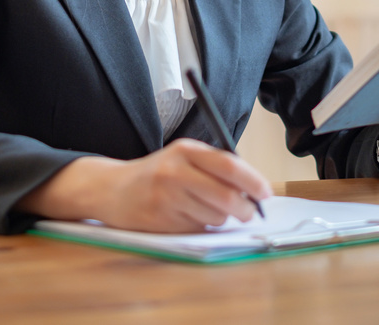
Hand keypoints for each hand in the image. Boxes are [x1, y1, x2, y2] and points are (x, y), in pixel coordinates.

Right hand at [18, 138, 271, 232]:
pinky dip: (202, 226)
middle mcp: (175, 172)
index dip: (253, 181)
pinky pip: (198, 229)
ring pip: (215, 216)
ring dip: (220, 218)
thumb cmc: (157, 173)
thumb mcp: (183, 158)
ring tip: (204, 208)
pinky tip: (187, 216)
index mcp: (186, 150)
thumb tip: (254, 189)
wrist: (112, 189)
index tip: (266, 193)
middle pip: (226, 196)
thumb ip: (214, 167)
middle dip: (245, 209)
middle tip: (248, 212)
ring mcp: (167, 198)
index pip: (229, 165)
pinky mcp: (161, 221)